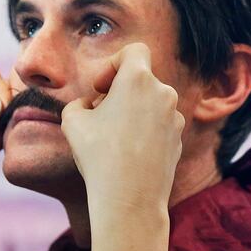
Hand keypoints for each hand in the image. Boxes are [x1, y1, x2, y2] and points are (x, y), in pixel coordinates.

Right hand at [60, 43, 183, 224]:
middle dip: (119, 92)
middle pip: (140, 79)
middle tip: (100, 115)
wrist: (130, 200)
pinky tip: (127, 154)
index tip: (100, 89)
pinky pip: (158, 124)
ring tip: (112, 137)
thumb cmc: (99, 156)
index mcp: (138, 80)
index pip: (134, 50)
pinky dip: (144, 131)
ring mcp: (174, 118)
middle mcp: (163, 93)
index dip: (113, 64)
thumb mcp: (72, 122)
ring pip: (150, 103)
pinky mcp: (178, 140)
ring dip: (132, 111)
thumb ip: (79, 104)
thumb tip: (89, 106)